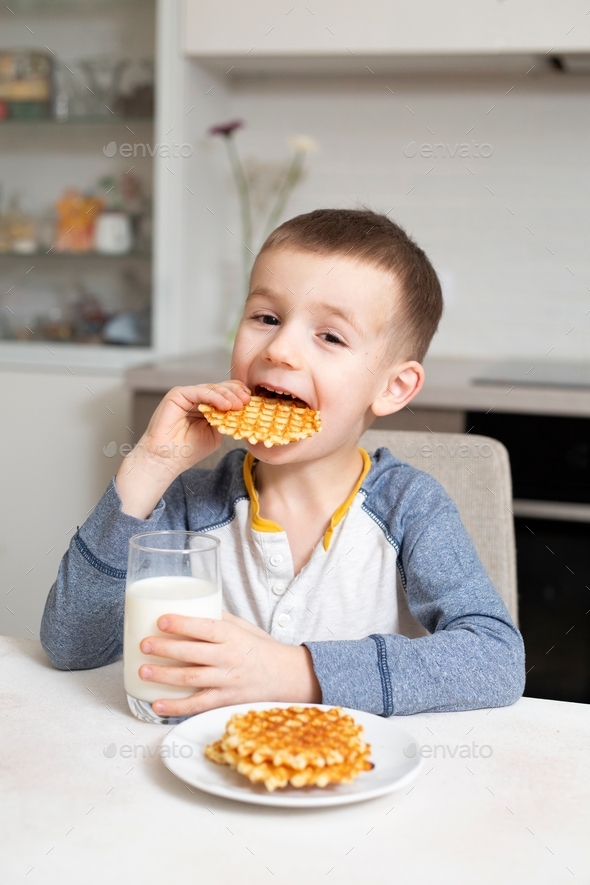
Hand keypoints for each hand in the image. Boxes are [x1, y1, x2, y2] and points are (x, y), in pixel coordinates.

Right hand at [116, 380, 249, 517]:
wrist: (167, 459)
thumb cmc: (188, 450)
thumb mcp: (215, 434)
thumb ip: (226, 420)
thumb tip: (242, 410)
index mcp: (206, 407)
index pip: (225, 395)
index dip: (238, 396)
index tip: (251, 401)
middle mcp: (196, 398)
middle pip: (220, 388)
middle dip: (236, 393)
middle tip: (247, 400)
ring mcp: (187, 395)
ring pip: (211, 388)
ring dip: (228, 395)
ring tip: (239, 404)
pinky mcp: (177, 394)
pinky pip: (200, 392)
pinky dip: (214, 397)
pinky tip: (226, 405)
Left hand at [138, 611, 321, 717]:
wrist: (286, 676)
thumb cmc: (261, 648)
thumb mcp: (244, 627)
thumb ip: (219, 619)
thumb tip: (190, 607)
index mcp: (233, 636)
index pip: (205, 628)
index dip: (182, 624)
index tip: (161, 621)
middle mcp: (229, 658)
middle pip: (192, 653)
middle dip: (165, 649)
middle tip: (144, 644)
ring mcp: (227, 681)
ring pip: (191, 679)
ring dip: (164, 676)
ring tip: (143, 671)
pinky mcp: (225, 701)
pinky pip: (198, 705)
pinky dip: (176, 706)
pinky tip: (157, 704)